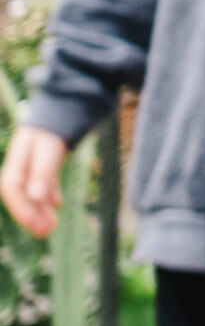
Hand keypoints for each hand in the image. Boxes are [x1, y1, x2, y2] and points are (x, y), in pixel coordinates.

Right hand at [1, 124, 69, 238]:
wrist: (71, 94)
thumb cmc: (60, 116)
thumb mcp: (52, 143)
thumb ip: (44, 169)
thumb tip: (37, 198)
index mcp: (19, 155)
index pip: (12, 189)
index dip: (23, 209)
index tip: (38, 226)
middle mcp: (23, 158)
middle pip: (20, 192)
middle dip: (30, 213)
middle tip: (46, 232)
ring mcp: (33, 158)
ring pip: (31, 189)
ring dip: (39, 208)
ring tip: (52, 226)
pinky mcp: (45, 157)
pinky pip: (42, 181)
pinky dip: (48, 194)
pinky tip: (57, 205)